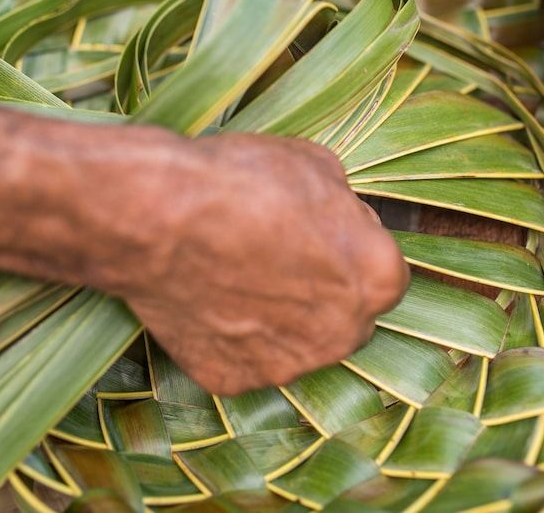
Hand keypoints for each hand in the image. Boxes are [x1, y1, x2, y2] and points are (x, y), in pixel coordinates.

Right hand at [76, 131, 408, 395]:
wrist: (158, 216)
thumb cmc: (242, 183)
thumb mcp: (316, 165)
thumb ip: (342, 206)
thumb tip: (337, 215)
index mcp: (378, 279)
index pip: (384, 275)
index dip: (350, 251)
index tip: (319, 236)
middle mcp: (343, 334)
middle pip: (346, 318)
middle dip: (323, 293)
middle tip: (278, 258)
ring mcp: (287, 365)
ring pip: (297, 345)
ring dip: (281, 320)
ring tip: (237, 275)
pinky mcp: (233, 379)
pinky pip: (244, 359)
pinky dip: (231, 337)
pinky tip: (209, 298)